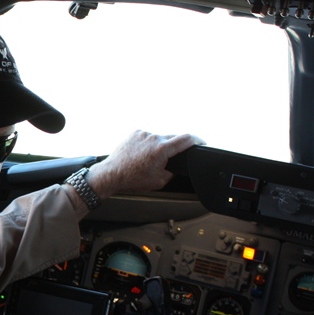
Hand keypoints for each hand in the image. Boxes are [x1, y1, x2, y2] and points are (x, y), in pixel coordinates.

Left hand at [86, 130, 203, 198]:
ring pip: (160, 138)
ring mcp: (144, 134)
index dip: (197, 141)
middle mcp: (153, 138)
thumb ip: (173, 171)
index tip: (202, 143)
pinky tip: (142, 155)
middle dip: (176, 147)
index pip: (187, 139)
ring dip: (160, 146)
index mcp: (162, 149)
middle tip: (172, 158)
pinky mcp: (135, 133)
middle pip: (174, 138)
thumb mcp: (160, 181)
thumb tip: (178, 166)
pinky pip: (148, 137)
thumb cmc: (132, 179)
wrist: (111, 174)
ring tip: (150, 160)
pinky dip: (149, 144)